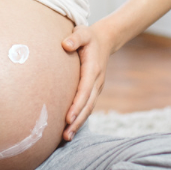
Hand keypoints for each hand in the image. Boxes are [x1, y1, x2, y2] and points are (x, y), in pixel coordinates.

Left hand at [61, 24, 111, 140]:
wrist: (104, 40)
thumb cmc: (89, 36)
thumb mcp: (83, 32)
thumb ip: (75, 37)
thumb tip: (65, 44)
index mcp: (93, 69)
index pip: (84, 90)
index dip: (77, 105)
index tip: (67, 117)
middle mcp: (96, 81)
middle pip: (87, 105)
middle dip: (77, 121)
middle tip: (65, 135)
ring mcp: (96, 87)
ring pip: (88, 109)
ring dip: (78, 123)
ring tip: (66, 137)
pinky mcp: (93, 90)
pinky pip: (87, 107)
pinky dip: (80, 118)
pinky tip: (70, 128)